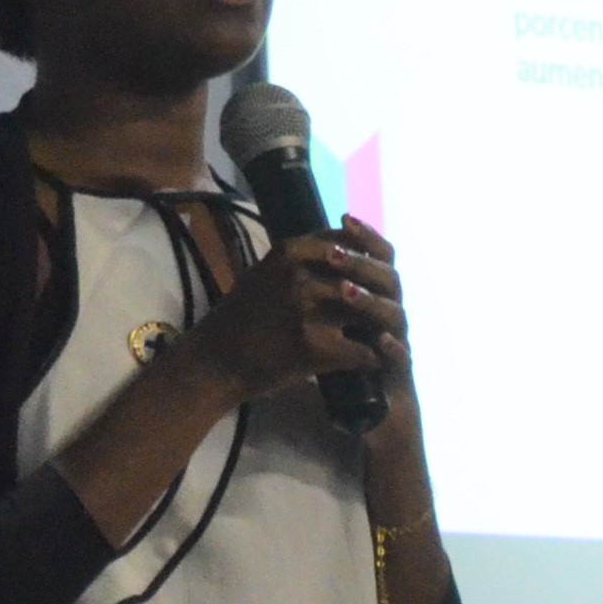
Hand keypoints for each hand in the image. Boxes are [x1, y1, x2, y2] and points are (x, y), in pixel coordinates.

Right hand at [183, 220, 407, 406]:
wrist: (214, 361)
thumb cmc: (240, 318)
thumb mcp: (264, 274)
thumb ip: (301, 259)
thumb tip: (343, 247)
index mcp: (289, 251)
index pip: (349, 242)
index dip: (369, 257)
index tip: (377, 273)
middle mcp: (299, 274)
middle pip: (363, 275)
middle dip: (379, 293)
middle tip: (388, 306)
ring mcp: (306, 308)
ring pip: (367, 311)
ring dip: (380, 326)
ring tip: (386, 334)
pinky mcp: (312, 345)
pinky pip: (360, 349)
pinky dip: (371, 357)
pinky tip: (374, 361)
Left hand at [335, 217, 425, 437]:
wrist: (377, 415)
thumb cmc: (350, 368)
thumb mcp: (333, 325)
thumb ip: (327, 294)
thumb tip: (306, 255)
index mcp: (376, 299)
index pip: (379, 258)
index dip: (367, 237)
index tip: (345, 217)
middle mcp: (391, 317)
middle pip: (389, 279)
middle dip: (364, 262)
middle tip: (337, 252)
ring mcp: (398, 344)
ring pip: (394, 315)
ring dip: (371, 301)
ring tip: (346, 291)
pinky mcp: (400, 375)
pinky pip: (401, 357)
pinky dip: (391, 348)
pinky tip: (379, 342)